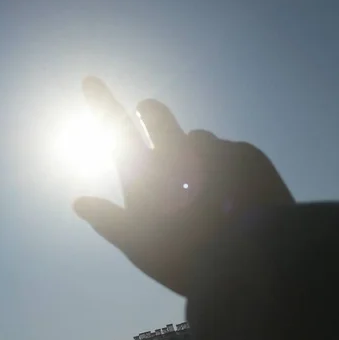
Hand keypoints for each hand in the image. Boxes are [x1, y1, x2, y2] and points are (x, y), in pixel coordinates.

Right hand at [74, 78, 293, 295]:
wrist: (260, 261)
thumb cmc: (189, 260)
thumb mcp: (141, 247)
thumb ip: (109, 221)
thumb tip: (78, 202)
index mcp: (147, 172)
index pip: (115, 128)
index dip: (101, 103)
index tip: (90, 79)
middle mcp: (178, 150)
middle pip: (157, 114)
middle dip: (151, 113)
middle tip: (152, 123)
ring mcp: (214, 149)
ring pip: (198, 138)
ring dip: (196, 153)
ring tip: (209, 191)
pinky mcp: (247, 153)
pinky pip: (230, 151)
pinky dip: (228, 167)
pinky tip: (238, 196)